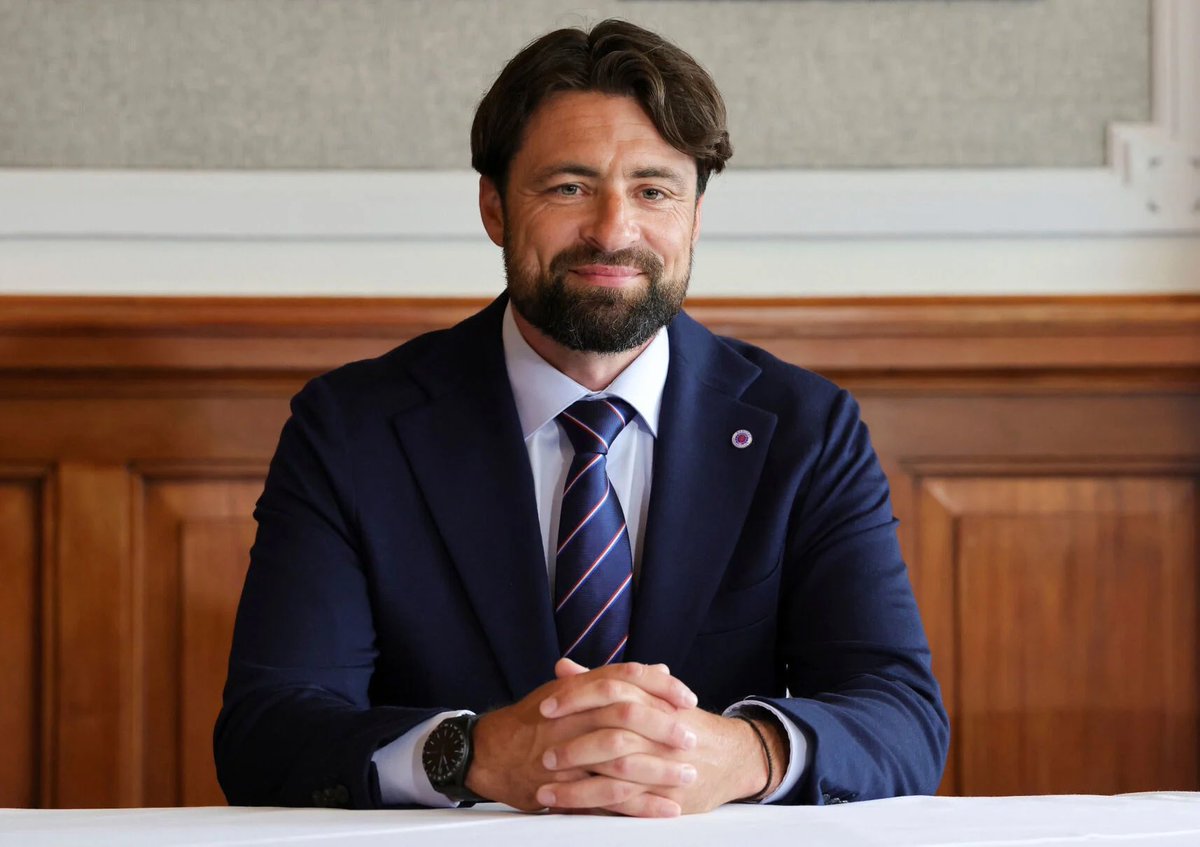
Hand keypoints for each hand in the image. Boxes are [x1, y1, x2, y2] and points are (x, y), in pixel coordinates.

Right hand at [464, 659, 698, 810]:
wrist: (489, 751)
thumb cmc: (533, 719)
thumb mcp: (571, 691)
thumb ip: (615, 681)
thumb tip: (658, 670)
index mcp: (577, 690)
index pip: (626, 677)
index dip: (660, 687)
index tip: (687, 698)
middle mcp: (572, 717)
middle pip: (627, 715)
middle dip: (664, 728)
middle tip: (691, 738)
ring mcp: (567, 752)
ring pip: (620, 758)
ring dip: (658, 769)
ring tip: (686, 776)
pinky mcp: (564, 787)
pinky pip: (607, 797)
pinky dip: (639, 805)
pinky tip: (663, 808)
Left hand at [537, 664, 787, 816]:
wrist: (732, 756)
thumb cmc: (681, 724)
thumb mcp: (648, 696)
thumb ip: (603, 683)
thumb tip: (564, 667)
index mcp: (652, 700)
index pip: (610, 691)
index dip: (576, 698)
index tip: (545, 707)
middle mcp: (659, 732)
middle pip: (612, 735)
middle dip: (574, 746)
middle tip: (543, 755)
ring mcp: (664, 765)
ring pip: (617, 774)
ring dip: (578, 785)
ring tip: (546, 790)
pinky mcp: (668, 796)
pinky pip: (629, 804)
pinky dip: (598, 808)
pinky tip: (573, 811)